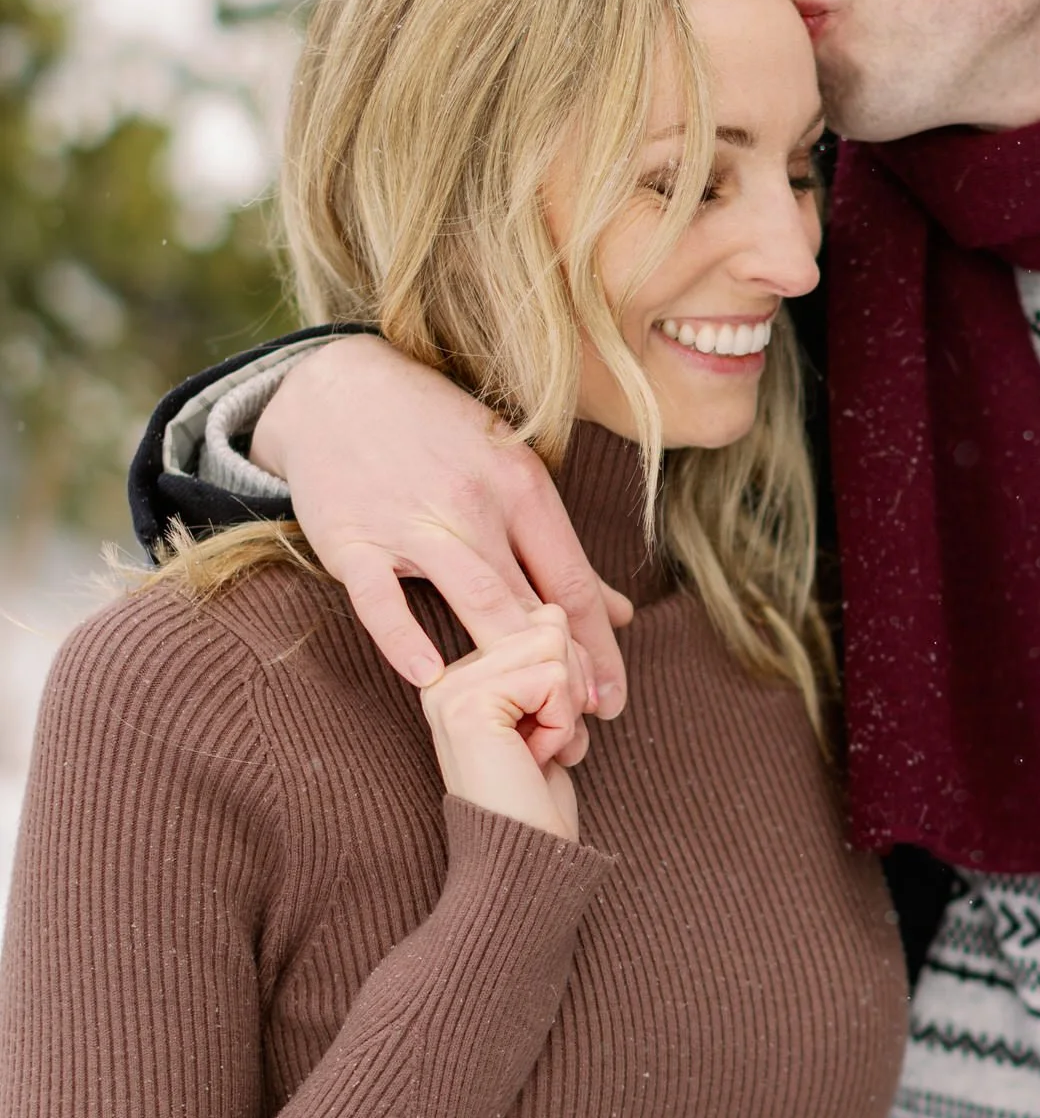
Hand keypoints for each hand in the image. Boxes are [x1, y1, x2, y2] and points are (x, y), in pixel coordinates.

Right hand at [253, 338, 632, 723]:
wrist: (341, 388)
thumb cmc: (439, 438)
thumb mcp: (511, 474)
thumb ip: (559, 551)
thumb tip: (621, 613)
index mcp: (521, 486)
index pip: (571, 580)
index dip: (598, 646)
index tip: (615, 700)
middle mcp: (475, 503)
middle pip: (531, 599)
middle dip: (563, 668)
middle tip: (586, 729)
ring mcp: (413, 520)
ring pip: (472, 596)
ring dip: (505, 664)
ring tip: (530, 722)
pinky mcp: (354, 539)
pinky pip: (382, 597)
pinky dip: (405, 638)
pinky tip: (432, 679)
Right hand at [421, 607, 586, 841]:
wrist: (525, 859)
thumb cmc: (539, 795)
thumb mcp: (549, 711)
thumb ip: (548, 657)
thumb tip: (555, 609)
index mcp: (462, 673)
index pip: (540, 620)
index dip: (568, 677)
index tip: (543, 730)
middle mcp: (445, 674)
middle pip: (549, 623)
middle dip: (570, 688)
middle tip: (542, 743)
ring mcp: (450, 686)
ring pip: (553, 645)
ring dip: (566, 707)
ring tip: (535, 749)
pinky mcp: (468, 703)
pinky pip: (551, 677)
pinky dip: (561, 723)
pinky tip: (533, 757)